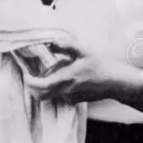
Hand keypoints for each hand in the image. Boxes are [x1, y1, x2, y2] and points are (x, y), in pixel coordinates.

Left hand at [22, 36, 139, 104]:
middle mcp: (65, 91)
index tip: (26, 74)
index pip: (40, 86)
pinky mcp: (74, 100)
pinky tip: (66, 77)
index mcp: (66, 78)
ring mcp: (70, 97)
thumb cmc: (101, 65)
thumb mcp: (84, 51)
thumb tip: (50, 41)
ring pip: (49, 94)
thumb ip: (66, 46)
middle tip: (30, 74)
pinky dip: (57, 87)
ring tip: (52, 72)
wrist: (117, 82)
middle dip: (32, 86)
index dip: (29, 82)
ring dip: (45, 85)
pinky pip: (59, 95)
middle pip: (40, 95)